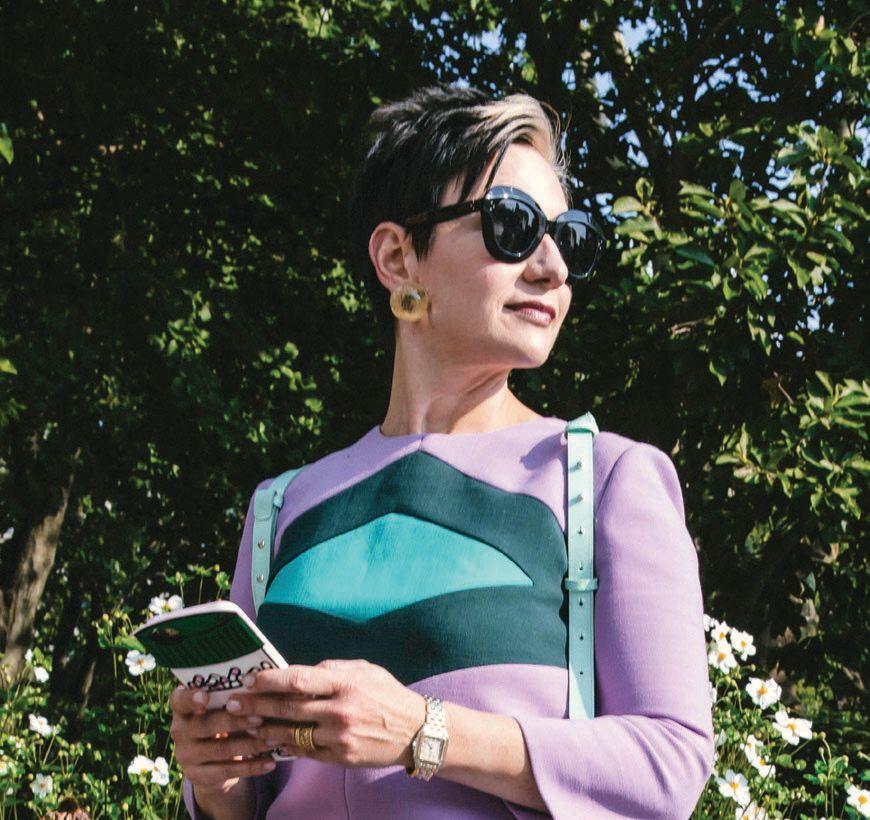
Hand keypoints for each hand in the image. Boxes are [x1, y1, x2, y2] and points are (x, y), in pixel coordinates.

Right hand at [169, 685, 277, 787]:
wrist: (210, 762)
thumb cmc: (221, 720)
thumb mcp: (220, 708)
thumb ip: (230, 698)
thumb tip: (261, 686)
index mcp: (182, 708)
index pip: (179, 700)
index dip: (191, 698)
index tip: (205, 696)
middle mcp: (178, 731)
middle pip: (206, 724)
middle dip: (236, 721)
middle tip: (261, 718)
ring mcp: (185, 755)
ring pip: (221, 749)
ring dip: (250, 745)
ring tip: (273, 740)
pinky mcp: (197, 776)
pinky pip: (227, 771)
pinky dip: (251, 767)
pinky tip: (270, 763)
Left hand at [224, 659, 427, 768]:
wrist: (416, 731)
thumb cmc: (388, 695)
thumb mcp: (366, 670)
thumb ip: (333, 668)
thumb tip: (302, 671)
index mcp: (345, 683)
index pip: (299, 680)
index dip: (270, 680)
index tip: (250, 680)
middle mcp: (340, 710)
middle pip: (288, 708)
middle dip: (256, 705)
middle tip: (232, 704)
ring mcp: (339, 737)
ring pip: (292, 733)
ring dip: (264, 729)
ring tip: (244, 724)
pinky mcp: (340, 758)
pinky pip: (305, 751)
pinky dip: (286, 746)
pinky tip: (271, 740)